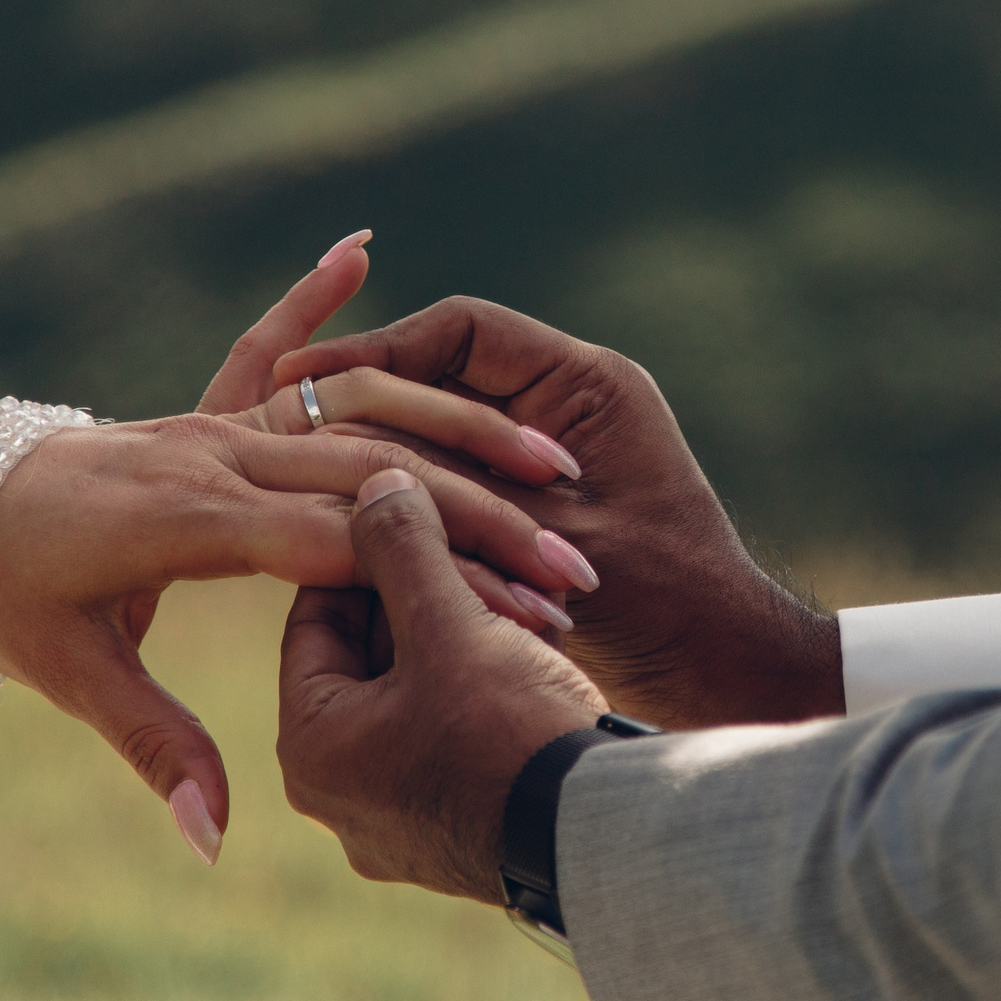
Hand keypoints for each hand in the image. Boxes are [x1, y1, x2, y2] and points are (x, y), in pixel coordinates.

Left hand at [0, 246, 578, 867]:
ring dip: (452, 433)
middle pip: (371, 476)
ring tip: (552, 466)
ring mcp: (207, 422)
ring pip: (349, 414)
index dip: (438, 577)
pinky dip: (308, 296)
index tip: (524, 612)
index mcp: (186, 519)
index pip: (338, 544)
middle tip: (575, 564)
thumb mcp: (72, 677)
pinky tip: (356, 244)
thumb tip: (211, 841)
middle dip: (481, 519)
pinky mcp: (201, 408)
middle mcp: (207, 454)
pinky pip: (264, 347)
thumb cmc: (8, 597)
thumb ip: (154, 749)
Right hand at [277, 296, 843, 728]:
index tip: (303, 379)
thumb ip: (465, 500)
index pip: (458, 331)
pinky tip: (345, 522)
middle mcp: (568, 402)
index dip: (375, 350)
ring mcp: (549, 453)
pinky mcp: (534, 502)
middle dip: (364, 400)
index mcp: (584, 385)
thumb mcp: (549, 541)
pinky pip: (453, 481)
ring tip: (298, 469)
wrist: (721, 670)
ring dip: (382, 452)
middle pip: (442, 372)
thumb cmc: (663, 607)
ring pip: (439, 430)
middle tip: (279, 417)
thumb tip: (362, 473)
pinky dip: (408, 498)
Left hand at [277, 470, 608, 903]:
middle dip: (426, 600)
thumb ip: (404, 547)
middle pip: (368, 660)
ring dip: (464, 642)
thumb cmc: (510, 733)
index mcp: (311, 749)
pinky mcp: (456, 839)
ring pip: (419, 698)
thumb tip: (373, 483)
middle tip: (476, 552)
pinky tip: (536, 650)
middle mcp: (339, 798)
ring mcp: (398, 826)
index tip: (415, 516)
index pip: (316, 618)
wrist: (605, 843)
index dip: (367, 555)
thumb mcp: (451, 624)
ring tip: (517, 596)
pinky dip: (487, 695)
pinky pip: (455, 743)